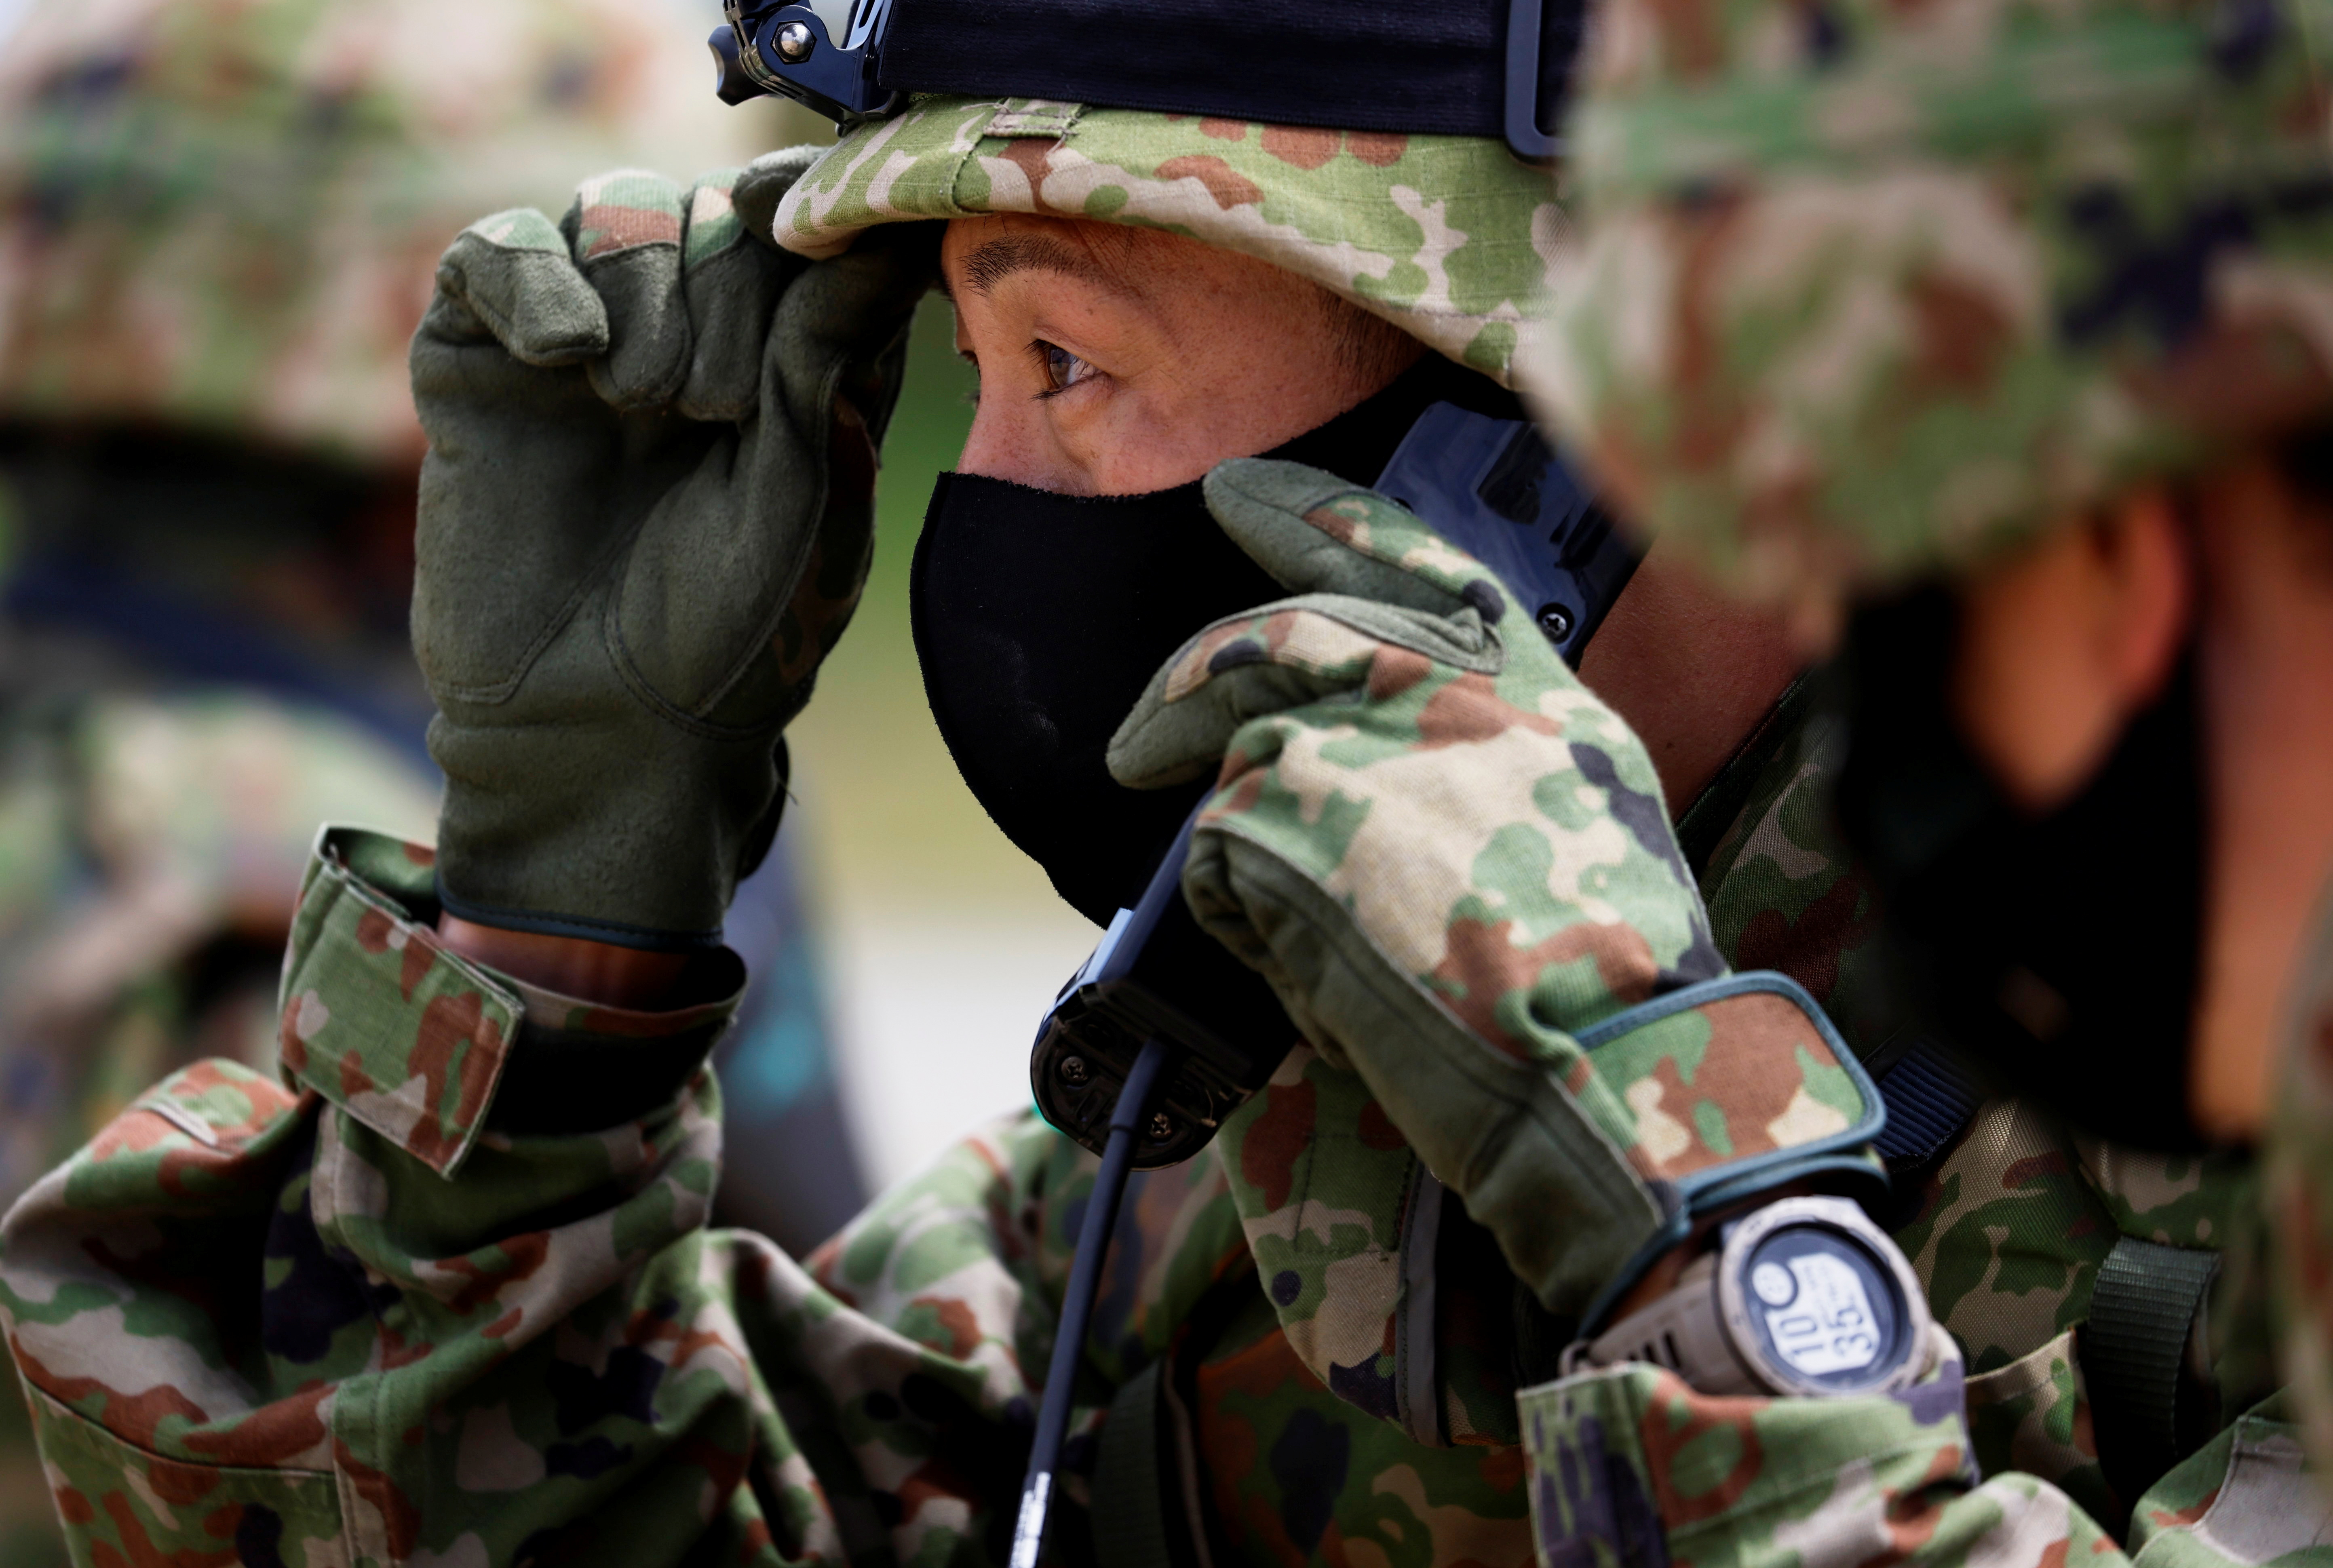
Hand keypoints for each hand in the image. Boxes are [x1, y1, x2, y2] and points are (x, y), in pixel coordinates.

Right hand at [410, 153, 930, 948]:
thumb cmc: (730, 632)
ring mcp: (585, 344)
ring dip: (641, 281)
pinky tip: (563, 356)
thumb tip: (890, 233)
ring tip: (642, 400)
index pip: (807, 225)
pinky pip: (495, 248)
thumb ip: (829, 357)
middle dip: (725, 280)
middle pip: (712, 211)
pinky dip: (532, 275)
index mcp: (792, 365)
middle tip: (710, 407)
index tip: (801, 229)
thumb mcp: (805, 493)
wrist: (600, 729)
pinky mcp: (482, 364)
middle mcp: (692, 339)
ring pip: (613, 208)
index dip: (805, 202)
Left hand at [1110, 461, 1869, 1318]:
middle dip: (1195, 673)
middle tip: (1136, 735)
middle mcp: (1448, 689)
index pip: (1419, 562)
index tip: (1243, 495)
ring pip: (1242, 754)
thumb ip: (1491, 763)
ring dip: (1217, 818)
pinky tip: (1302, 974)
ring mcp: (1363, 737)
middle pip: (1288, 636)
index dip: (1323, 520)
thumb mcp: (1591, 820)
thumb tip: (1388, 775)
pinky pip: (1215, 856)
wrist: (1605, 1051)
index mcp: (1532, 686)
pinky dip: (1235, 915)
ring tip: (1212, 863)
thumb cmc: (1610, 977)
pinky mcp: (1287, 808)